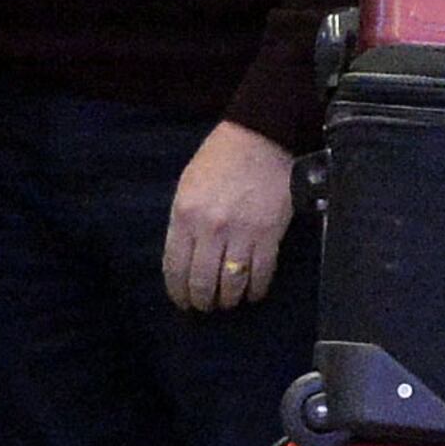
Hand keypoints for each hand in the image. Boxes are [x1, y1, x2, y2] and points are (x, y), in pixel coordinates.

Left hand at [166, 121, 295, 311]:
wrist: (261, 138)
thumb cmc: (220, 160)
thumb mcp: (188, 187)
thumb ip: (184, 223)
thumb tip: (185, 258)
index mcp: (185, 216)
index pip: (175, 267)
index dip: (178, 292)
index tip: (182, 302)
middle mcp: (210, 229)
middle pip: (202, 281)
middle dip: (202, 301)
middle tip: (206, 306)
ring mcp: (241, 234)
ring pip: (231, 283)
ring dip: (228, 300)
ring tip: (228, 302)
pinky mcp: (269, 235)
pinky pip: (261, 274)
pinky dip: (256, 289)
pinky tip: (253, 293)